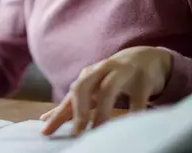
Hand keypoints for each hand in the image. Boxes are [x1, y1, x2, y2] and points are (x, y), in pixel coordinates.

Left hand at [39, 46, 172, 136]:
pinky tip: (129, 126)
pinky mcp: (143, 80)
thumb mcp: (93, 87)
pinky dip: (134, 112)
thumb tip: (45, 119)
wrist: (146, 56)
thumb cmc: (113, 76)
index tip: (46, 132)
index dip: (57, 114)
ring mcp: (123, 73)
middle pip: (83, 86)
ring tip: (97, 131)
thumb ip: (72, 104)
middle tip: (76, 133)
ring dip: (101, 111)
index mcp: (89, 76)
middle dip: (78, 110)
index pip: (70, 96)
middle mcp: (102, 71)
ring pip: (108, 90)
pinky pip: (138, 98)